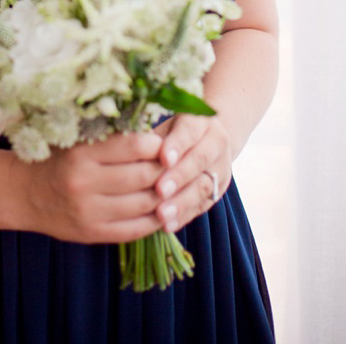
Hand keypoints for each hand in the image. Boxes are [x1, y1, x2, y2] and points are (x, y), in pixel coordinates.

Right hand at [21, 131, 164, 244]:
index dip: (156, 144)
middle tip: (173, 165)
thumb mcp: (79, 140)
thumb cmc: (58, 159)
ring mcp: (88, 212)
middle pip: (144, 175)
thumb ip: (111, 137)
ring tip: (171, 186)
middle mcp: (84, 183)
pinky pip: (134, 230)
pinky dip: (154, 220)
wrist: (25, 194)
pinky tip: (161, 210)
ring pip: (144, 203)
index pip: (135, 145)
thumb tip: (156, 132)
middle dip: (165, 170)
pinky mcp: (92, 234)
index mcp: (82, 153)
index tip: (163, 143)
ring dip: (164, 195)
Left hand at [155, 113, 231, 233]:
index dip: (177, 145)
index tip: (163, 158)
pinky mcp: (218, 191)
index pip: (189, 131)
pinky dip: (184, 216)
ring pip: (204, 186)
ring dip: (182, 202)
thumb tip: (125, 148)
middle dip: (179, 176)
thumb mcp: (165, 126)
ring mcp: (220, 168)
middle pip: (200, 160)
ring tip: (161, 215)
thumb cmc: (174, 132)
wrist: (207, 140)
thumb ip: (152, 138)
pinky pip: (202, 205)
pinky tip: (167, 225)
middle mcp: (215, 143)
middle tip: (159, 190)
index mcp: (200, 121)